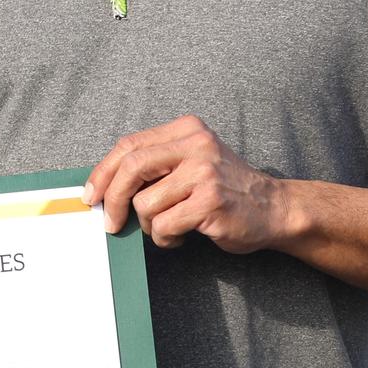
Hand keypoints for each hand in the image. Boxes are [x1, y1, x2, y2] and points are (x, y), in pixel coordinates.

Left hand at [85, 116, 292, 253]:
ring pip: (146, 203)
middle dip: (113, 199)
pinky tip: (181, 236)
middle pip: (132, 167)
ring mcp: (204, 173)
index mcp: (186, 130)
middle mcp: (196, 145)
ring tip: (168, 227)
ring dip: (149, 225)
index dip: (103, 171)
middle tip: (110, 223)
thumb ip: (156, 164)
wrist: (275, 209)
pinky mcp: (210, 202)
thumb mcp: (193, 161)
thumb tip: (104, 186)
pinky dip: (165, 238)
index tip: (92, 195)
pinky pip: (164, 224)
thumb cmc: (226, 189)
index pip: (130, 145)